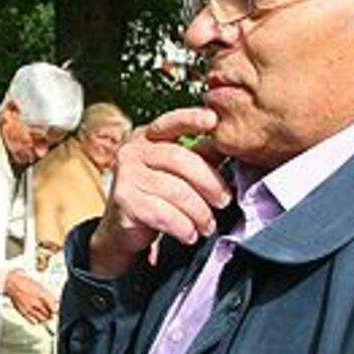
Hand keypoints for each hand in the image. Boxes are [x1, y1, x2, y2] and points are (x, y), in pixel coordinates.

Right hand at [5, 270, 57, 322]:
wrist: (13, 283)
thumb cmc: (26, 283)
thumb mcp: (40, 286)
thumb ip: (49, 296)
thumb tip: (56, 303)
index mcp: (41, 294)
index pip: (53, 308)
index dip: (56, 310)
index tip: (56, 310)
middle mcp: (35, 302)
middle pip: (48, 315)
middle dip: (51, 314)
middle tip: (51, 313)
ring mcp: (29, 308)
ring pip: (42, 319)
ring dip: (45, 318)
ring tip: (44, 315)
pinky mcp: (23, 312)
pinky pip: (33, 321)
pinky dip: (37, 321)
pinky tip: (37, 317)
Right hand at [91, 107, 232, 276]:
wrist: (122, 230)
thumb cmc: (155, 196)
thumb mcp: (177, 173)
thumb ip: (200, 157)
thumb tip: (231, 146)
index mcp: (148, 136)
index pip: (172, 122)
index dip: (192, 119)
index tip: (213, 120)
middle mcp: (133, 150)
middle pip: (181, 160)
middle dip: (210, 183)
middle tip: (224, 201)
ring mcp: (126, 174)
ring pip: (175, 191)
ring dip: (199, 212)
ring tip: (207, 226)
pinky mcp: (124, 200)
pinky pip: (163, 213)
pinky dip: (183, 227)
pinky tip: (189, 234)